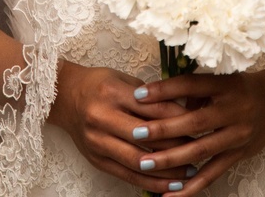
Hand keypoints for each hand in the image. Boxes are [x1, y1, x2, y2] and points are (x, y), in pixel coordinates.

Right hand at [48, 62, 194, 190]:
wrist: (63, 96)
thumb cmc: (99, 84)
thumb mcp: (124, 79)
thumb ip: (150, 96)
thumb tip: (184, 110)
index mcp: (114, 92)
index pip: (153, 109)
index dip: (179, 118)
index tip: (201, 124)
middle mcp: (103, 117)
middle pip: (148, 137)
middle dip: (177, 146)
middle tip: (202, 149)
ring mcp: (98, 142)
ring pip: (139, 161)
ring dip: (167, 170)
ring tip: (191, 173)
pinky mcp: (96, 160)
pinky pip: (127, 175)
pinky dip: (150, 183)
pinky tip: (169, 185)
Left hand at [122, 69, 264, 193]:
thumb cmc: (240, 86)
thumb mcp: (220, 78)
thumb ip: (193, 90)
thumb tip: (159, 99)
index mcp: (224, 85)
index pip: (190, 85)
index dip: (164, 89)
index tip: (138, 94)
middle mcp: (232, 111)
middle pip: (194, 122)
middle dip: (163, 129)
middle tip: (136, 133)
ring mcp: (236, 136)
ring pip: (201, 150)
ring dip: (171, 159)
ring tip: (144, 164)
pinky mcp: (239, 155)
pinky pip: (213, 173)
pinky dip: (192, 186)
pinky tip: (171, 194)